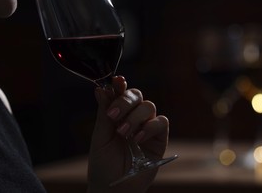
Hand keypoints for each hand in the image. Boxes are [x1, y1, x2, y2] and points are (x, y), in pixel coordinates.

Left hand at [87, 76, 168, 192]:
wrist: (113, 188)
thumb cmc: (103, 164)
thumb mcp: (100, 137)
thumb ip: (104, 113)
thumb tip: (100, 88)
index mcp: (117, 114)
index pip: (121, 93)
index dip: (120, 85)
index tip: (117, 80)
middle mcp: (133, 118)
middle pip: (137, 95)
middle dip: (126, 101)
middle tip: (114, 115)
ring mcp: (147, 127)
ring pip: (149, 106)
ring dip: (135, 117)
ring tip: (123, 132)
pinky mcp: (159, 139)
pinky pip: (161, 122)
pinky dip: (150, 127)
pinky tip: (137, 139)